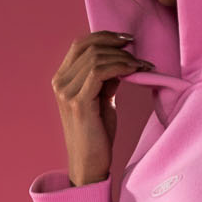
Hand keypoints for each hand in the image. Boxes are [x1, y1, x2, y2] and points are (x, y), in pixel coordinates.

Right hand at [51, 29, 152, 187]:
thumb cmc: (97, 136)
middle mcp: (60, 82)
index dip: (104, 36)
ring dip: (123, 57)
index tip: (127, 40)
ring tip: (142, 65)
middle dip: (117, 45)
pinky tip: (135, 71)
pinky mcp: (78, 102)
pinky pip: (100, 72)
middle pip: (89, 46)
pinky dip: (121, 67)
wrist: (89, 166)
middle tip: (138, 50)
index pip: (80, 44)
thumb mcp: (102, 100)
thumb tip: (121, 59)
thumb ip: (106, 79)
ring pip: (96, 57)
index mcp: (62, 79)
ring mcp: (66, 92)